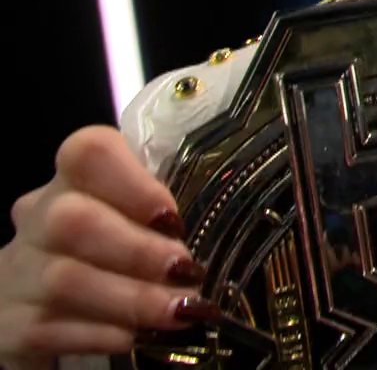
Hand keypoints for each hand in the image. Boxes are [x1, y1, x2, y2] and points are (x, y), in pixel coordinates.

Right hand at [0, 127, 214, 368]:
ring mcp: (19, 273)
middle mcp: (39, 220)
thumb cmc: (108, 258)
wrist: (36, 312)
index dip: (133, 182)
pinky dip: (103, 333)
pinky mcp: (12, 325)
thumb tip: (238, 227)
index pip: (88, 152)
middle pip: (73, 219)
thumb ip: (166, 220)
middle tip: (186, 270)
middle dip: (138, 250)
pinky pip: (53, 328)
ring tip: (178, 310)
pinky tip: (137, 338)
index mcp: (73, 182)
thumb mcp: (134, 227)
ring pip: (65, 277)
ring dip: (131, 297)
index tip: (172, 217)